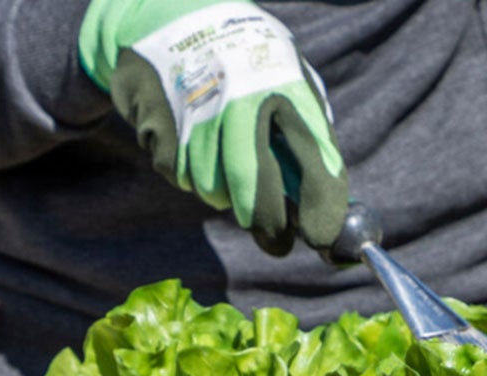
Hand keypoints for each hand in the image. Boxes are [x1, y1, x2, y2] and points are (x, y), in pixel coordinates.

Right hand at [80, 0, 348, 255]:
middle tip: (277, 243)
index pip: (313, 155)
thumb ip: (308, 130)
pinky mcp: (159, 122)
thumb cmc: (241, 58)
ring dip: (223, 193)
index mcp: (282, 81)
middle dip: (269, 224)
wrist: (167, 12)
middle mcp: (239, 96)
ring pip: (214, 190)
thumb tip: (327, 201)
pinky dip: (188, 171)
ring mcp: (196, 110)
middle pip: (255, 187)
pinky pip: (180, 176)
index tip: (322, 237)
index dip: (320, 204)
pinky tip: (190, 140)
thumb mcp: (284, 75)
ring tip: (223, 161)